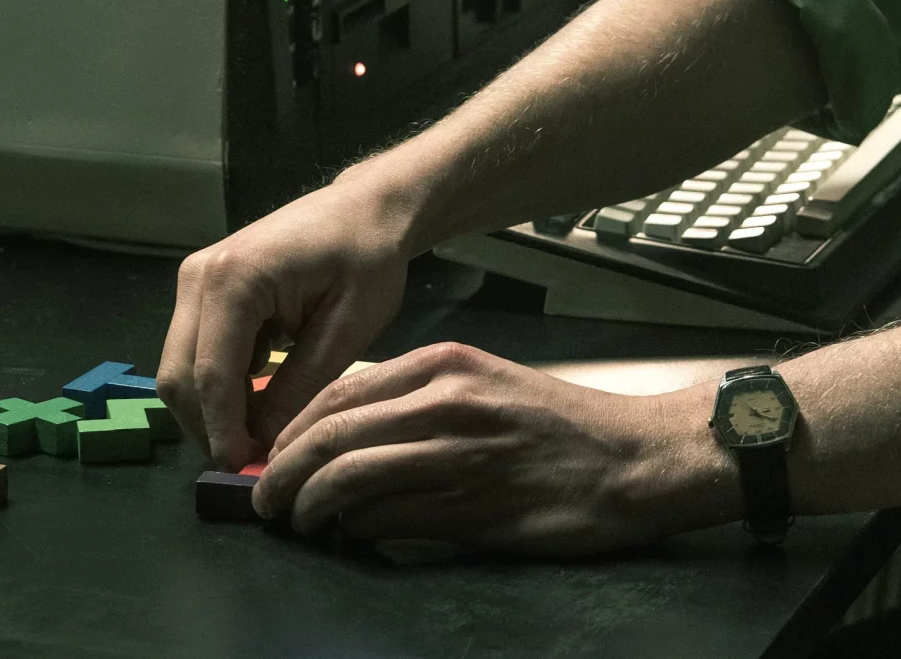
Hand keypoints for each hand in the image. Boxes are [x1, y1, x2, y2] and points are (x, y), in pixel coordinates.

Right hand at [157, 169, 418, 470]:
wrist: (366, 208)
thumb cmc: (369, 258)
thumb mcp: (349, 327)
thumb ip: (301, 385)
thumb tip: (263, 443)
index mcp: (234, 280)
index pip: (211, 374)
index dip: (224, 431)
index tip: (245, 470)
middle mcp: (198, 277)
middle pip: (179, 376)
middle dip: (209, 426)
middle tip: (252, 460)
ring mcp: (193, 280)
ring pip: (180, 367)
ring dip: (211, 407)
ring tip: (259, 433)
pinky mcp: (201, 288)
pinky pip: (195, 350)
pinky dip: (218, 382)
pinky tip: (260, 394)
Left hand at [253, 343, 736, 553]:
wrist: (636, 458)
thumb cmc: (564, 428)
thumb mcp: (488, 386)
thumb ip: (421, 401)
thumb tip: (346, 437)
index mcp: (447, 364)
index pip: (338, 393)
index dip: (291, 431)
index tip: (271, 458)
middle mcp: (446, 401)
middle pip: (330, 433)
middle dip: (281, 473)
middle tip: (264, 500)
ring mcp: (457, 453)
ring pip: (347, 476)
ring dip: (305, 507)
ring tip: (296, 523)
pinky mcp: (471, 506)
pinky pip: (385, 518)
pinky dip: (351, 530)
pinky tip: (346, 536)